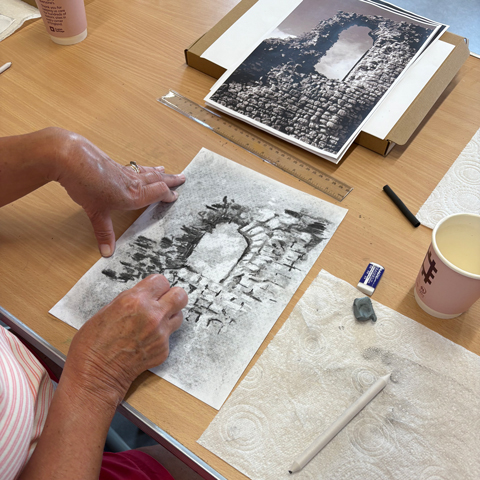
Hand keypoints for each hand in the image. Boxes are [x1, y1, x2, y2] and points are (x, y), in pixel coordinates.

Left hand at [53, 129, 184, 256]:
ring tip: (165, 171)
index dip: (168, 195)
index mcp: (133, 195)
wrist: (71, 158)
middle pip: (157, 180)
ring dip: (159, 173)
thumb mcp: (96, 212)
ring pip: (147, 172)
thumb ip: (104, 232)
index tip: (176, 196)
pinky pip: (136, 168)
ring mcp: (124, 172)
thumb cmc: (86, 184)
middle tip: (182, 178)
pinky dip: (143, 169)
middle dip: (170, 180)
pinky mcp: (115, 165)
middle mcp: (133, 182)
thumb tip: (107, 251)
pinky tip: (140, 169)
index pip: (158, 193)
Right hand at [64, 274, 187, 405]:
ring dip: (169, 316)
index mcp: (136, 300)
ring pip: (179, 316)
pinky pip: (169, 336)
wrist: (95, 374)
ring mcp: (160, 334)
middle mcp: (152, 315)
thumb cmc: (93, 342)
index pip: (162, 281)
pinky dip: (160, 337)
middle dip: (172, 296)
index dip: (157, 286)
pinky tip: (144, 342)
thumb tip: (144, 295)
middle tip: (162, 302)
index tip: (153, 291)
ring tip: (153, 323)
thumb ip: (131, 299)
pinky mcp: (164, 350)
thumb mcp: (107, 310)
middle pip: (180, 295)